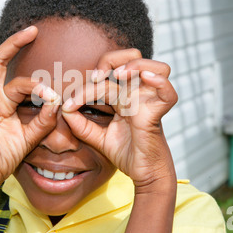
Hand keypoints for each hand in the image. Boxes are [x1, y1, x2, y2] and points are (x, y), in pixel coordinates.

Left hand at [61, 48, 177, 191]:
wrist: (143, 174)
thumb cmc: (125, 153)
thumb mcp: (96, 138)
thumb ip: (80, 125)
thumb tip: (65, 109)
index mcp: (123, 97)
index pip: (104, 80)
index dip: (84, 88)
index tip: (69, 106)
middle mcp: (138, 95)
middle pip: (133, 58)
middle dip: (112, 60)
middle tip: (97, 77)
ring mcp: (150, 102)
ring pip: (158, 67)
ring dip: (136, 66)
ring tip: (120, 75)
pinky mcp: (157, 114)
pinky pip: (168, 93)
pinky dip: (160, 82)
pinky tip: (145, 78)